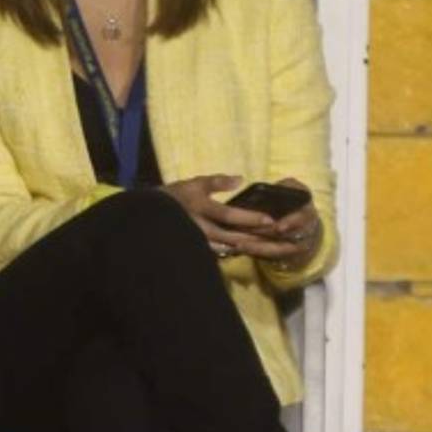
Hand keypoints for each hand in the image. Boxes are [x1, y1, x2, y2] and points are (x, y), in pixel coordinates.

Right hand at [162, 174, 319, 265]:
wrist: (153, 215)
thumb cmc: (176, 195)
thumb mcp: (195, 183)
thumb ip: (217, 182)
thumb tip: (240, 179)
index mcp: (202, 209)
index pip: (229, 216)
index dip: (249, 218)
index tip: (270, 220)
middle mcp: (203, 228)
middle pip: (234, 236)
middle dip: (257, 237)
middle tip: (278, 237)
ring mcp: (202, 241)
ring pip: (230, 247)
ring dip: (251, 246)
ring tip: (271, 245)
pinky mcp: (201, 247)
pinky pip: (224, 252)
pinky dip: (239, 250)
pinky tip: (252, 249)